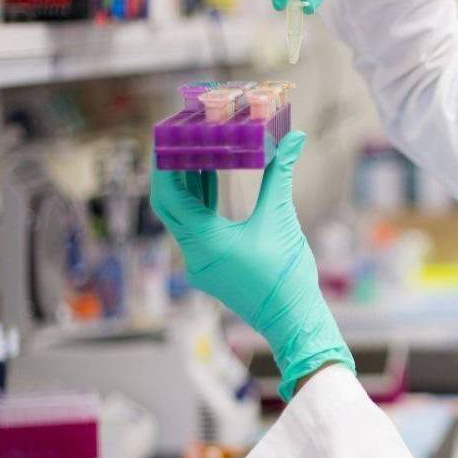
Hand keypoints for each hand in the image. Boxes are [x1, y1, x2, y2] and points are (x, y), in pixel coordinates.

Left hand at [150, 132, 353, 399]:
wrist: (292, 320)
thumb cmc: (287, 275)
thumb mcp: (281, 218)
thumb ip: (281, 175)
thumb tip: (293, 138)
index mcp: (205, 243)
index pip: (170, 197)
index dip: (164, 165)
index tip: (165, 137)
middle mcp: (194, 255)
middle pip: (170, 205)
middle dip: (170, 170)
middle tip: (175, 138)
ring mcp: (201, 263)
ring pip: (182, 216)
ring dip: (186, 184)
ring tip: (192, 148)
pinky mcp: (211, 266)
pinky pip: (195, 227)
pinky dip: (199, 201)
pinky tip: (208, 177)